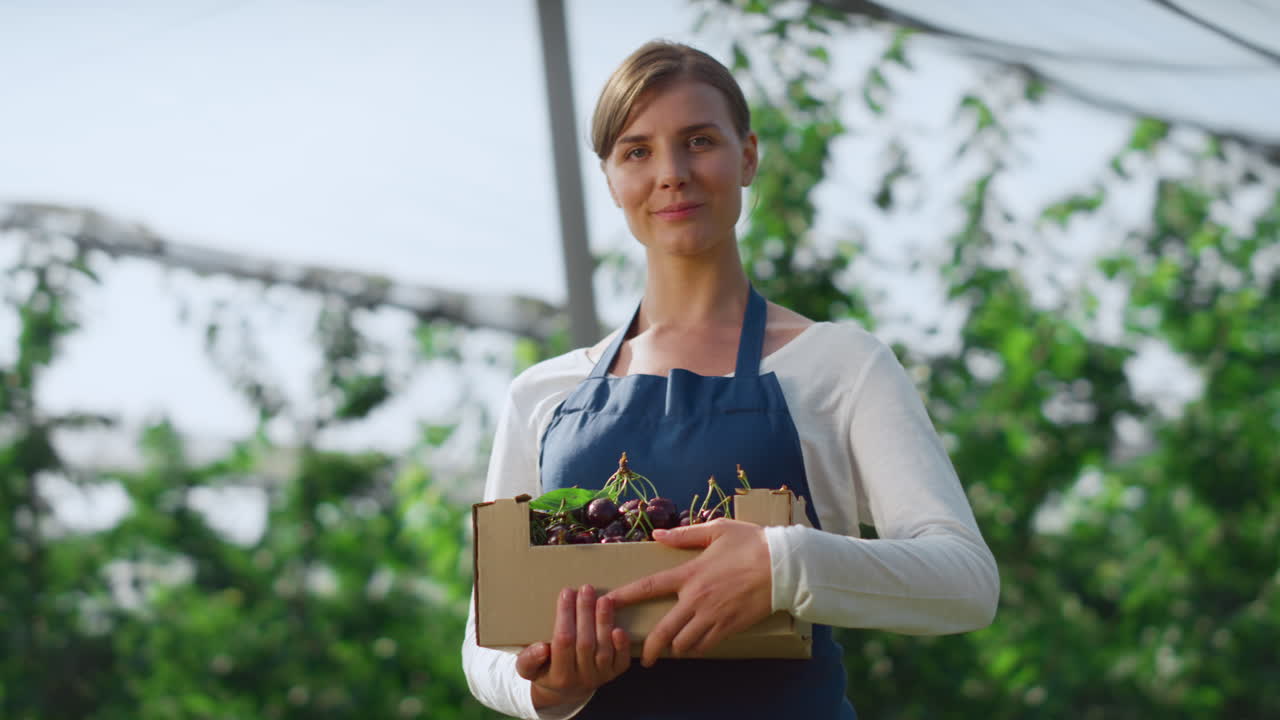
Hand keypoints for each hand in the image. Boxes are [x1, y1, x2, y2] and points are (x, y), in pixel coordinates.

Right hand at [515, 585, 630, 709]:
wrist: (566, 690)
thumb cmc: (545, 671)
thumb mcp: (528, 669)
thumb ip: (529, 659)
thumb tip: (541, 648)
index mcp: (559, 676)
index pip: (563, 641)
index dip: (565, 616)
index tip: (566, 593)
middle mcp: (582, 678)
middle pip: (585, 642)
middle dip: (585, 613)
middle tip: (586, 589)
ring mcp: (600, 676)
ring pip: (604, 649)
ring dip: (604, 622)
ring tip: (603, 599)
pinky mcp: (614, 674)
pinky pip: (621, 661)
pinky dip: (622, 645)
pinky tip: (619, 627)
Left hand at [605, 519, 772, 666]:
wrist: (784, 565)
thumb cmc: (751, 543)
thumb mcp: (717, 529)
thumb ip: (684, 535)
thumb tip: (657, 535)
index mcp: (690, 573)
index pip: (649, 587)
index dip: (625, 596)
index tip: (608, 603)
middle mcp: (697, 599)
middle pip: (663, 631)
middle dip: (650, 649)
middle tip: (644, 658)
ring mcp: (714, 616)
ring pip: (684, 644)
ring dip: (676, 648)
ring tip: (673, 648)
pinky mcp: (730, 626)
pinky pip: (707, 645)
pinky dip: (698, 648)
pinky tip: (696, 644)